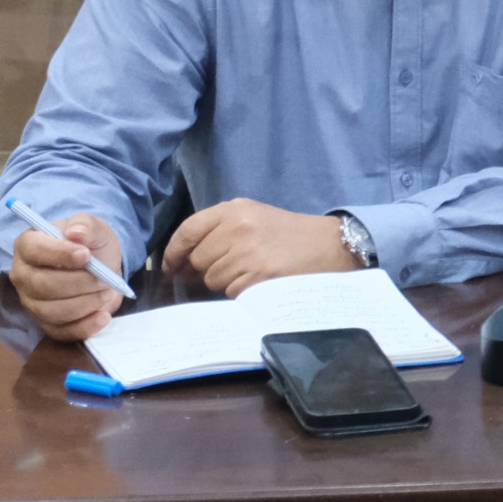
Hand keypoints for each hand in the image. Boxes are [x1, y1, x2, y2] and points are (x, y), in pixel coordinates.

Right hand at [9, 213, 127, 341]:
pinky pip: (61, 332)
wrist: (102, 266)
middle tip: (105, 278)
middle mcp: (23, 276)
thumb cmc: (91, 244)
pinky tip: (103, 315)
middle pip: (42, 285)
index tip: (86, 255)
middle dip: (79, 283)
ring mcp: (32, 302)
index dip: (59, 254)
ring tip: (108, 292)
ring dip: (86, 303)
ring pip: (52, 311)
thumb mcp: (94, 227)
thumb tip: (76, 233)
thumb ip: (85, 225)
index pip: (33, 250)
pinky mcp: (46, 323)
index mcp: (28, 246)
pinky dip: (85, 326)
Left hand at [161, 198, 355, 295]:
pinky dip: (241, 292)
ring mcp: (247, 251)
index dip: (173, 253)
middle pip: (197, 260)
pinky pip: (231, 291)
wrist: (331, 245)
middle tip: (229, 270)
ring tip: (251, 273)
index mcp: (234, 209)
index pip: (187, 231)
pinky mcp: (258, 275)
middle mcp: (237, 227)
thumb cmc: (289, 235)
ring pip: (212, 279)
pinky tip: (260, 282)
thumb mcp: (254, 218)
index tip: (171, 267)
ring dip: (225, 283)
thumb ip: (219, 231)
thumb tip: (182, 264)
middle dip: (206, 270)